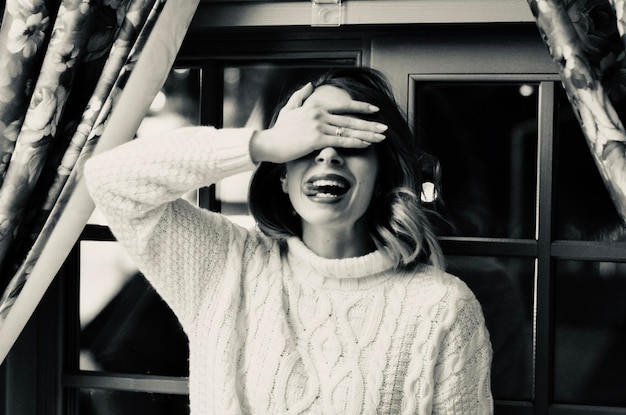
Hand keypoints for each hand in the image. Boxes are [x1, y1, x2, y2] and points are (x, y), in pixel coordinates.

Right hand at [250, 82, 387, 163]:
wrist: (268, 143)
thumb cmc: (279, 130)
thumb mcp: (289, 109)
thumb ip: (300, 95)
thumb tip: (310, 84)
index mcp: (316, 106)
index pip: (344, 105)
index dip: (361, 108)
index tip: (375, 110)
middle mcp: (320, 114)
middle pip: (351, 119)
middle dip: (370, 124)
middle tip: (385, 128)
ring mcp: (319, 126)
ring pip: (349, 131)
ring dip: (368, 134)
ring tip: (381, 138)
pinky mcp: (316, 139)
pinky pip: (341, 141)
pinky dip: (356, 142)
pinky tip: (367, 145)